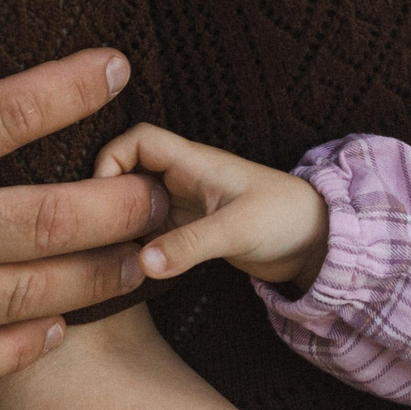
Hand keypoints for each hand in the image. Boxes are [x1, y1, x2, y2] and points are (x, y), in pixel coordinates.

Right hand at [0, 0, 167, 400]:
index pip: (11, 113)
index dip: (74, 86)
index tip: (119, 65)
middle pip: (52, 219)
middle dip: (123, 203)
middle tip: (170, 189)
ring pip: (31, 297)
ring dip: (100, 278)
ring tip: (151, 262)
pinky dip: (25, 349)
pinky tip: (59, 331)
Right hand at [94, 125, 331, 290]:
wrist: (318, 243)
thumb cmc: (287, 218)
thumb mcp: (237, 229)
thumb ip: (190, 245)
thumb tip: (141, 264)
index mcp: (193, 162)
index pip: (137, 140)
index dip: (110, 160)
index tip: (100, 201)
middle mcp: (183, 179)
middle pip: (127, 174)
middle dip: (106, 199)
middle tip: (92, 236)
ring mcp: (185, 206)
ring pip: (134, 206)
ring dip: (117, 226)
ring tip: (101, 257)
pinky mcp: (190, 232)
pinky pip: (148, 232)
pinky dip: (133, 246)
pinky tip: (124, 269)